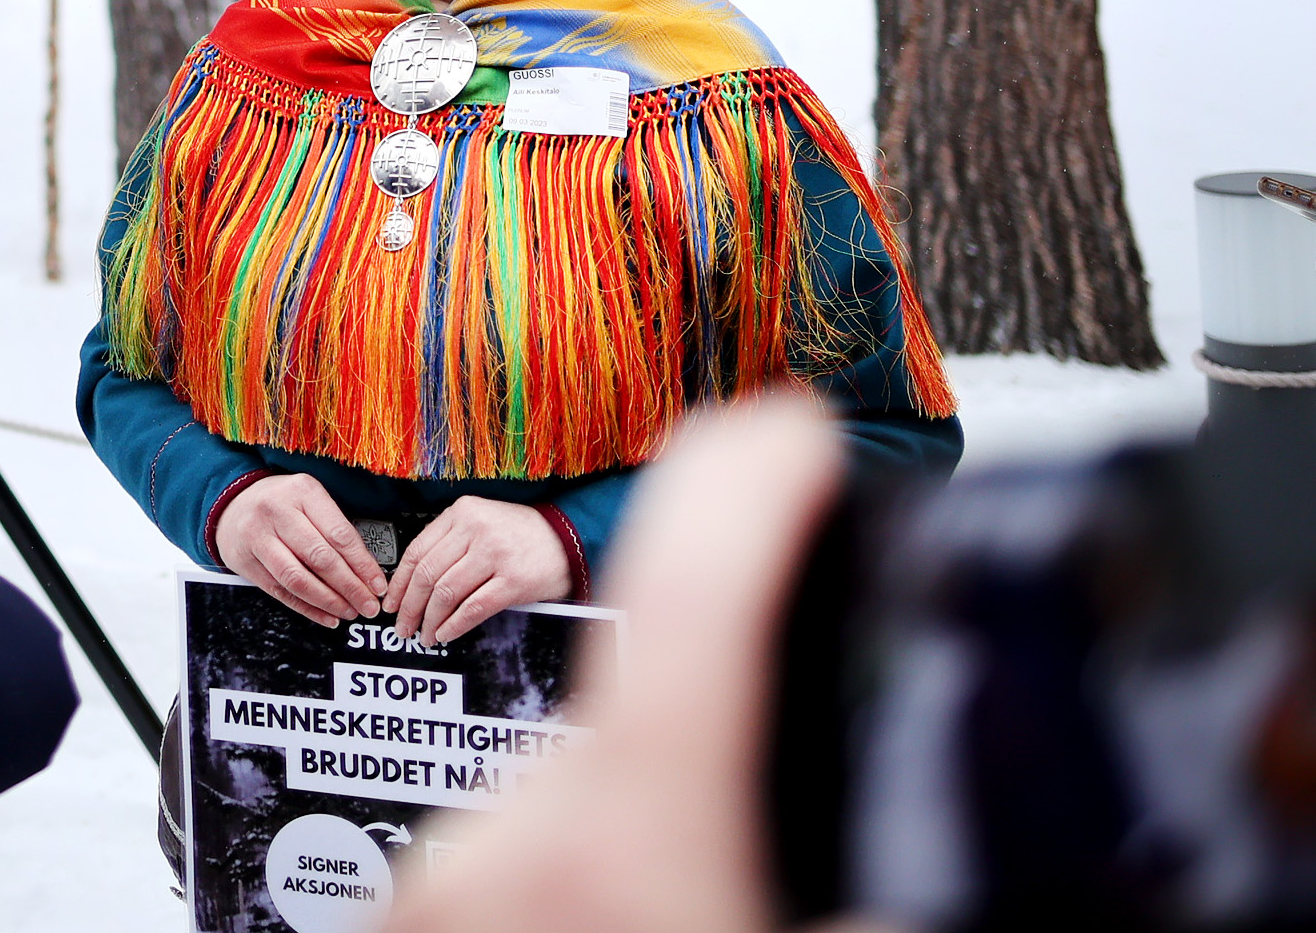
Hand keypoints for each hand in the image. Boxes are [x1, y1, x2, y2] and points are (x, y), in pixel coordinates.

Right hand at [217, 474, 384, 625]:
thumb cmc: (281, 502)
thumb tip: (367, 570)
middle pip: (320, 558)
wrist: (232, 504)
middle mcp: (277, 512)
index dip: (362, 565)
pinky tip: (326, 616)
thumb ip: (334, 527)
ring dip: (329, 601)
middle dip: (350, 587)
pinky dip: (307, 608)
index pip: (339, 534)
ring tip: (349, 611)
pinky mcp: (246, 563)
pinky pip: (281, 592)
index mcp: (302, 491)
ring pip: (298, 579)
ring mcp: (258, 538)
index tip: (377, 585)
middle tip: (368, 605)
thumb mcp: (309, 498)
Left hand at [387, 497, 573, 644]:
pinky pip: (473, 608)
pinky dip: (454, 625)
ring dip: (430, 620)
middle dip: (410, 607)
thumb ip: (450, 542)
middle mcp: (475, 530)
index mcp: (462, 512)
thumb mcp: (481, 522)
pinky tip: (446, 634)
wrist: (568, 538)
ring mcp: (495, 554)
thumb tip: (414, 582)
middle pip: (427, 574)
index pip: (417, 550)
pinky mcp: (513, 581)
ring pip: (446, 593)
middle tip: (403, 626)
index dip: (400, 582)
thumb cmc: (521, 534)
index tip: (392, 602)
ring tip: (425, 635)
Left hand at [391, 396, 851, 932]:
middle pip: (637, 719)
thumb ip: (870, 887)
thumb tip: (909, 856)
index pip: (695, 586)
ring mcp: (447, 874)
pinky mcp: (406, 914)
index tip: (789, 431)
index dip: (750, 485)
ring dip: (623, 830)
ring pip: (572, 790)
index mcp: (630, 834)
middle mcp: (518, 838)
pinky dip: (566, 874)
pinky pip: (513, 849)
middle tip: (739, 862)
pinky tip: (602, 924)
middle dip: (694, 754)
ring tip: (671, 910)